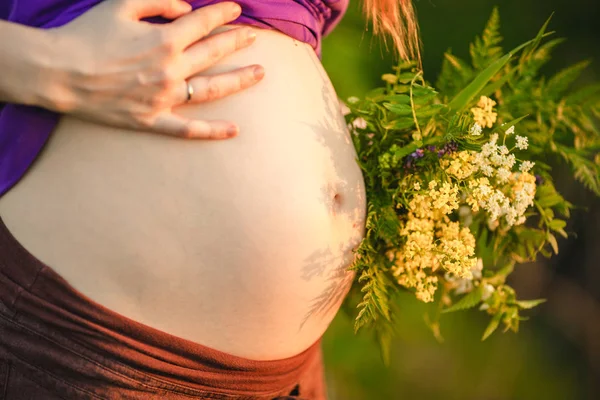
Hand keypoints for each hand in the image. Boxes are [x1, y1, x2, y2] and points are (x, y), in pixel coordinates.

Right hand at [43, 0, 263, 138]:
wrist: (58, 72)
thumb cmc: (86, 35)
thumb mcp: (120, 5)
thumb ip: (158, 2)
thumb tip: (187, 9)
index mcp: (164, 39)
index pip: (204, 23)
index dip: (223, 13)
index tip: (237, 9)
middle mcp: (171, 69)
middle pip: (214, 53)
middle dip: (237, 41)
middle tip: (255, 38)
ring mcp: (164, 97)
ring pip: (211, 89)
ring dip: (239, 80)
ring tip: (260, 73)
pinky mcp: (153, 120)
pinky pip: (188, 129)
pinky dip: (212, 131)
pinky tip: (235, 130)